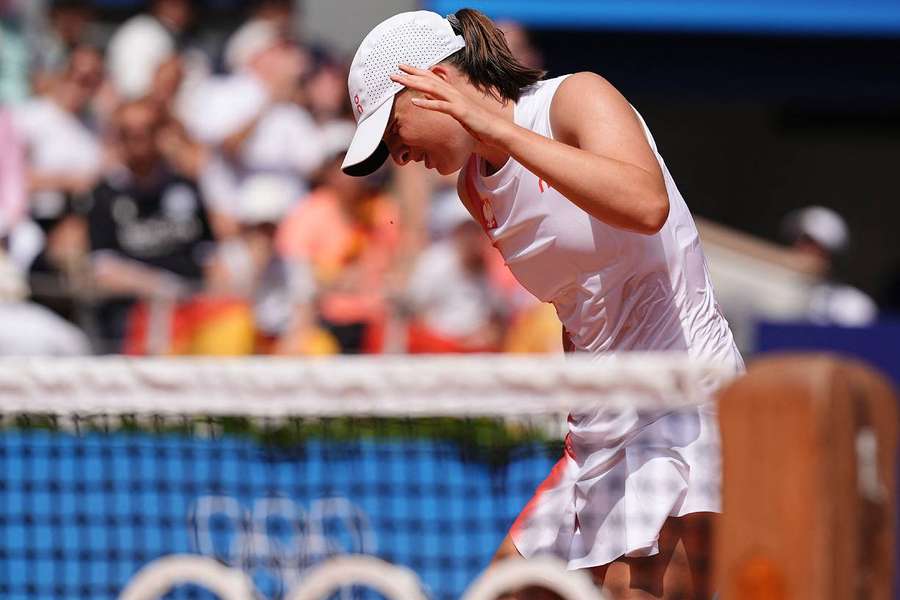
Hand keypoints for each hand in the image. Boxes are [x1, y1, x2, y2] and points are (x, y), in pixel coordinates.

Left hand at [390, 65, 505, 146]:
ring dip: (415, 83)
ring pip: (432, 88)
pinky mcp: (460, 112)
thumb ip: (442, 103)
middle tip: (394, 71)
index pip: (432, 78)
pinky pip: (441, 106)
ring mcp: (457, 101)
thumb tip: (426, 97)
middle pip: (429, 80)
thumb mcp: (457, 111)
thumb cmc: (478, 123)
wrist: (496, 130)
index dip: (416, 72)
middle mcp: (453, 93)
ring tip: (400, 81)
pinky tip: (415, 101)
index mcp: (452, 93)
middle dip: (411, 74)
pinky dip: (427, 103)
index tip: (402, 68)